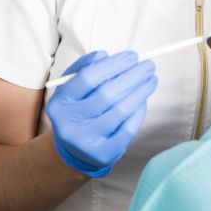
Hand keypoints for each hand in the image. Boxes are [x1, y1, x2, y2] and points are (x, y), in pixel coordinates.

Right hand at [46, 50, 157, 177]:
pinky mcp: (103, 154)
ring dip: (141, 91)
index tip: (132, 56)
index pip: (88, 77)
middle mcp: (69, 124)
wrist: (74, 149)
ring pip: (121, 111)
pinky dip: (139, 111)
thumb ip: (85, 67)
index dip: (114, 64)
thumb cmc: (78, 109)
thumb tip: (105, 56)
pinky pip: (128, 128)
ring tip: (150, 79)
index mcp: (60, 103)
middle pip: (107, 94)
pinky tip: (143, 100)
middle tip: (148, 66)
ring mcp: (86, 142)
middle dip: (133, 76)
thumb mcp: (73, 86)